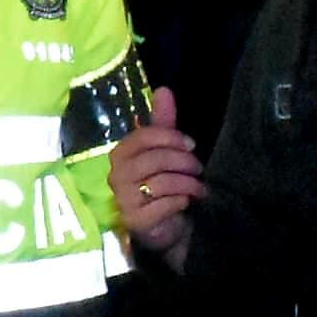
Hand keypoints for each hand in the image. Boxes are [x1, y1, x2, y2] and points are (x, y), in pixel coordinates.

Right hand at [109, 90, 203, 259]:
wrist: (166, 227)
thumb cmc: (164, 187)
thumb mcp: (166, 152)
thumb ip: (163, 123)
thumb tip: (163, 89)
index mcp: (122, 154)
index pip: (143, 137)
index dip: (170, 137)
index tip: (191, 144)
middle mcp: (116, 175)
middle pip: (154, 159)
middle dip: (183, 162)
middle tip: (198, 168)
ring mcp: (123, 199)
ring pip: (160, 182)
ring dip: (187, 183)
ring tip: (199, 188)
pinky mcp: (134, 220)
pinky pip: (161, 204)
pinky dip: (179, 201)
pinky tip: (186, 202)